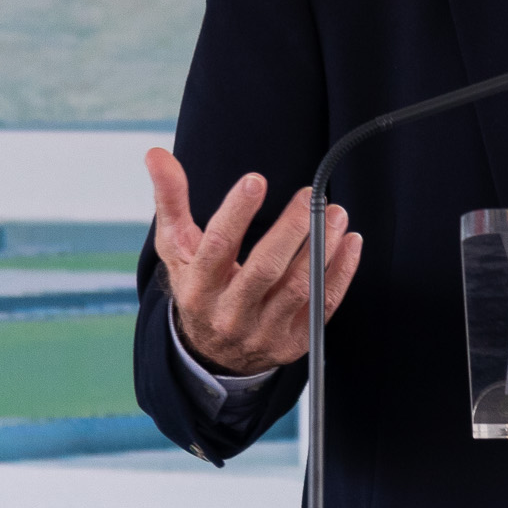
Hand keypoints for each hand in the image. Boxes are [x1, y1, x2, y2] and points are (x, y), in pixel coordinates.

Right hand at [146, 147, 363, 376]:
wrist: (211, 353)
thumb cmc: (197, 286)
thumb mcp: (177, 248)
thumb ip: (171, 200)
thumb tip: (157, 154)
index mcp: (198, 288)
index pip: (217, 247)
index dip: (236, 212)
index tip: (256, 180)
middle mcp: (230, 314)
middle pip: (264, 269)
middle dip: (291, 228)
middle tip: (310, 196)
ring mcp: (264, 331)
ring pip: (298, 287)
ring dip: (322, 247)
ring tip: (336, 214)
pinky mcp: (293, 342)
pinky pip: (322, 305)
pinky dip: (340, 273)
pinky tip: (350, 243)